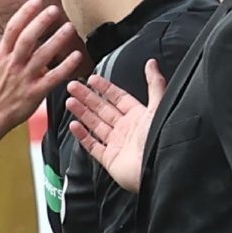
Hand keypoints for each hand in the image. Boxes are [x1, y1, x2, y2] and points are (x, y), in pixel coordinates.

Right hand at [0, 0, 84, 129]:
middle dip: (40, 23)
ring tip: (69, 27)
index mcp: (1, 54)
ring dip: (56, 41)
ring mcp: (25, 78)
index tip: (37, 1)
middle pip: (27, 40)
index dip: (25, 13)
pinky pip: (53, 78)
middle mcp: (13, 64)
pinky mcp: (36, 92)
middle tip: (55, 9)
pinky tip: (77, 55)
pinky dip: (66, 66)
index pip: (13, 29)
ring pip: (42, 56)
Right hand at [66, 62, 165, 192]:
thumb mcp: (159, 106)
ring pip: (95, 125)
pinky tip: (74, 125)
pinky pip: (92, 145)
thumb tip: (152, 63)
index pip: (118, 97)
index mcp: (138, 116)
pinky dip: (82, 136)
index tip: (92, 78)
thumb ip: (155, 84)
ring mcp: (116, 144)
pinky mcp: (109, 159)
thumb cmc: (161, 140)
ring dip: (82, 112)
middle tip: (73, 86)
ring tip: (69, 101)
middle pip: (102, 109)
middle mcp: (126, 129)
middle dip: (87, 96)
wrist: (158, 169)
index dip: (105, 87)